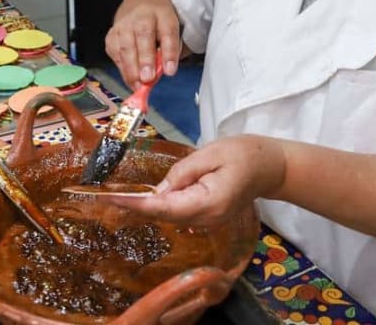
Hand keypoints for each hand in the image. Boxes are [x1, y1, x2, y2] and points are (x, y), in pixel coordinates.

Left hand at [102, 135, 286, 225]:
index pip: (164, 207)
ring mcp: (208, 221)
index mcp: (208, 202)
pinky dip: (160, 206)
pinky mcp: (207, 216)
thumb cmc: (243, 153)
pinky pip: (178, 213)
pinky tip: (142, 198)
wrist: (270, 166)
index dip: (136, 205)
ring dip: (145, 207)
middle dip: (135, 206)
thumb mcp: (210, 154)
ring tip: (117, 197)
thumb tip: (157, 190)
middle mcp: (206, 218)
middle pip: (164, 215)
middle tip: (105, 196)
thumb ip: (182, 172)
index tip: (111, 200)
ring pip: (169, 215)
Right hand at [105, 0, 181, 87]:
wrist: (141, 0)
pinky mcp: (112, 33)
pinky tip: (129, 77)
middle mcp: (141, 16)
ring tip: (138, 85)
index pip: (168, 32)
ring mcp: (123, 24)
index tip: (170, 70)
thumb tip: (165, 71)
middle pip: (143, 37)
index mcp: (162, 14)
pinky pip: (114, 52)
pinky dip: (121, 67)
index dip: (169, 52)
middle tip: (148, 79)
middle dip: (145, 60)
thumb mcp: (173, 29)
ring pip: (125, 46)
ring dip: (131, 68)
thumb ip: (171, 49)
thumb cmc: (159, 20)